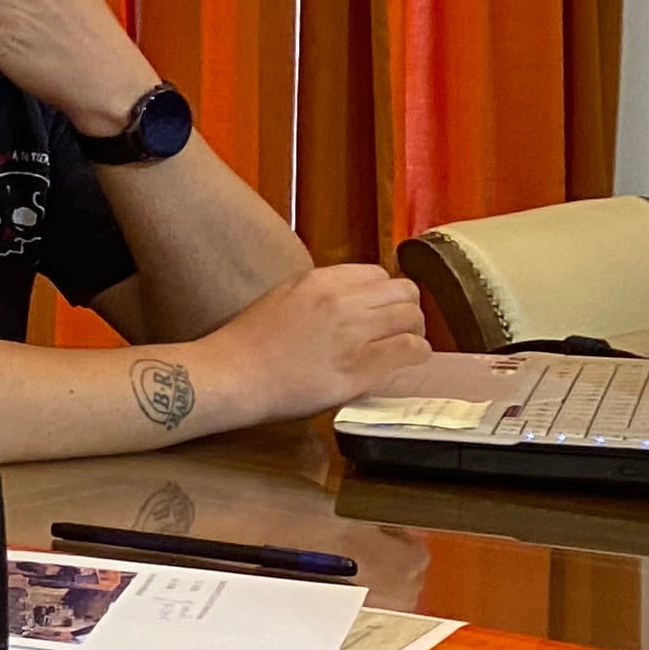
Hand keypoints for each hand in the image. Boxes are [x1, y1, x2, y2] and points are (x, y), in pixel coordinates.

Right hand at [202, 264, 430, 421]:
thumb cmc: (249, 343)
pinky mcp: (361, 367)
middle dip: (406, 310)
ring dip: (414, 333)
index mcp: (319, 281)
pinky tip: (404, 363)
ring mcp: (352, 333)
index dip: (384, 293)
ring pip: (412, 318)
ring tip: (402, 348)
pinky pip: (410, 350)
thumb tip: (351, 300)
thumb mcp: (282, 297)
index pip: (378, 274)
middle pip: (404, 292)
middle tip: (398, 329)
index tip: (379, 310)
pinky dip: (415, 355)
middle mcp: (340, 301)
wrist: (232, 376)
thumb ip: (318, 293)